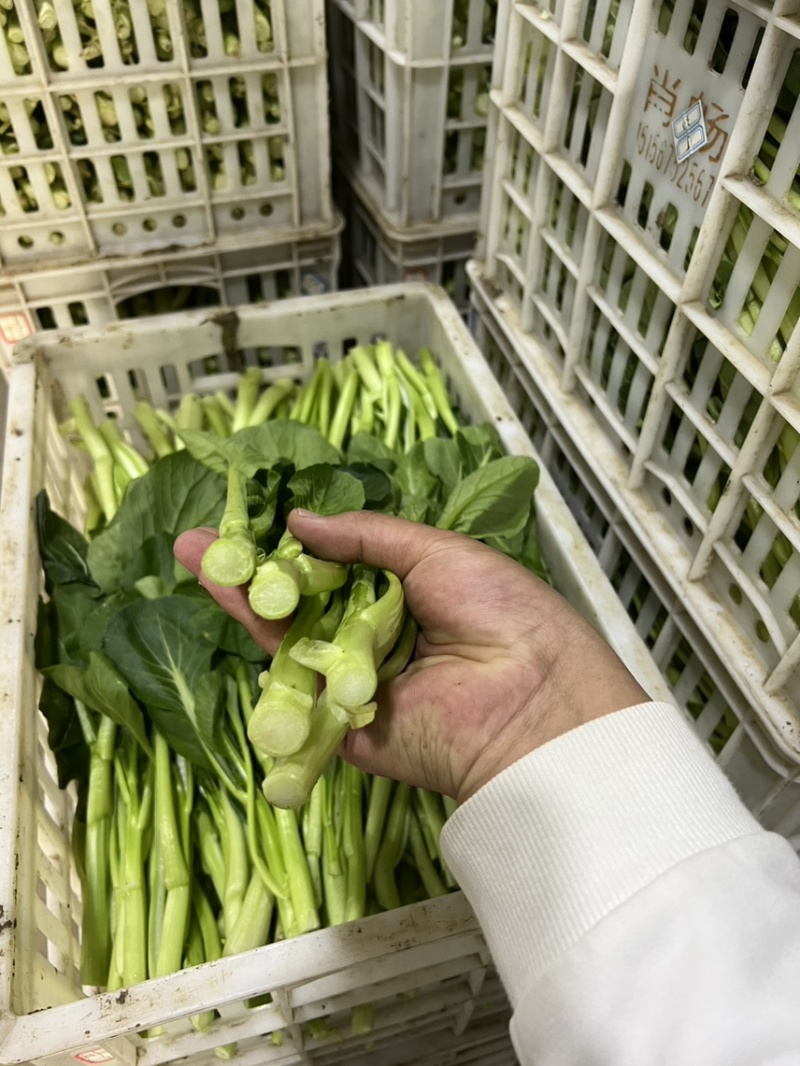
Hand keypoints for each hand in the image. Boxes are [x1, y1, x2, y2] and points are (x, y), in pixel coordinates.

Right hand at [175, 511, 647, 802]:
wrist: (532, 699)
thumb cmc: (502, 613)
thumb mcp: (437, 552)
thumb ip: (366, 537)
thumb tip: (299, 519)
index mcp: (404, 598)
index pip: (334, 571)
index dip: (293, 548)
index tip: (250, 521)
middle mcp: (374, 640)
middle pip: (302, 605)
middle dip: (253, 572)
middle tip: (200, 540)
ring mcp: (355, 684)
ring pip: (289, 640)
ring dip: (243, 600)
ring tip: (196, 555)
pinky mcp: (341, 726)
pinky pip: (297, 688)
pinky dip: (263, 648)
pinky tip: (225, 598)